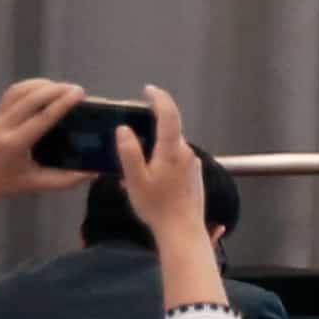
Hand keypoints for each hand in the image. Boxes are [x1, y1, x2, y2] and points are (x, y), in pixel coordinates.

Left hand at [0, 79, 86, 206]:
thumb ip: (65, 180)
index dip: (63, 103)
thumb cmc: (2, 184)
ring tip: (61, 88)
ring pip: (19, 91)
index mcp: (15, 144)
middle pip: (31, 98)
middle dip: (56, 89)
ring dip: (42, 85)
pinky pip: (11, 93)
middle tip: (77, 90)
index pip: (43, 117)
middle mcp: (4, 127)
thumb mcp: (35, 184)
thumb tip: (93, 173)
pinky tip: (42, 90)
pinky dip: (29, 86)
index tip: (80, 93)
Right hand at [111, 85, 212, 256]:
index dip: (159, 99)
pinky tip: (149, 179)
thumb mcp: (135, 180)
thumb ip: (129, 153)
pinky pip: (175, 160)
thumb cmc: (157, 206)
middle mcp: (186, 153)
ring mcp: (192, 164)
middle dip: (150, 128)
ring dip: (154, 149)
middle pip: (169, 130)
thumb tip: (124, 129)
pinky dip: (161, 161)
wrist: (182, 229)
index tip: (148, 90)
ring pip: (171, 147)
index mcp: (172, 150)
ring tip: (135, 169)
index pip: (169, 115)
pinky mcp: (194, 174)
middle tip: (129, 138)